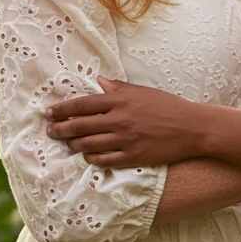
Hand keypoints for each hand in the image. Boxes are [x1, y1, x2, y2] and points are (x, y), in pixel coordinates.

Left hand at [44, 78, 204, 168]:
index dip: (62, 109)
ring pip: (88, 145)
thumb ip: (118, 87)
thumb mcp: (142, 91)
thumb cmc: (168, 106)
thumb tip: (98, 81)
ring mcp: (125, 140)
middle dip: (60, 129)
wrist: (192, 128)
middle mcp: (119, 120)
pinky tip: (87, 156)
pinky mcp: (132, 157)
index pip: (82, 104)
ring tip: (67, 144)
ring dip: (73, 145)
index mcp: (120, 100)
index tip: (48, 112)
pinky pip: (103, 160)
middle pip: (79, 126)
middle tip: (49, 131)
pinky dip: (91, 158)